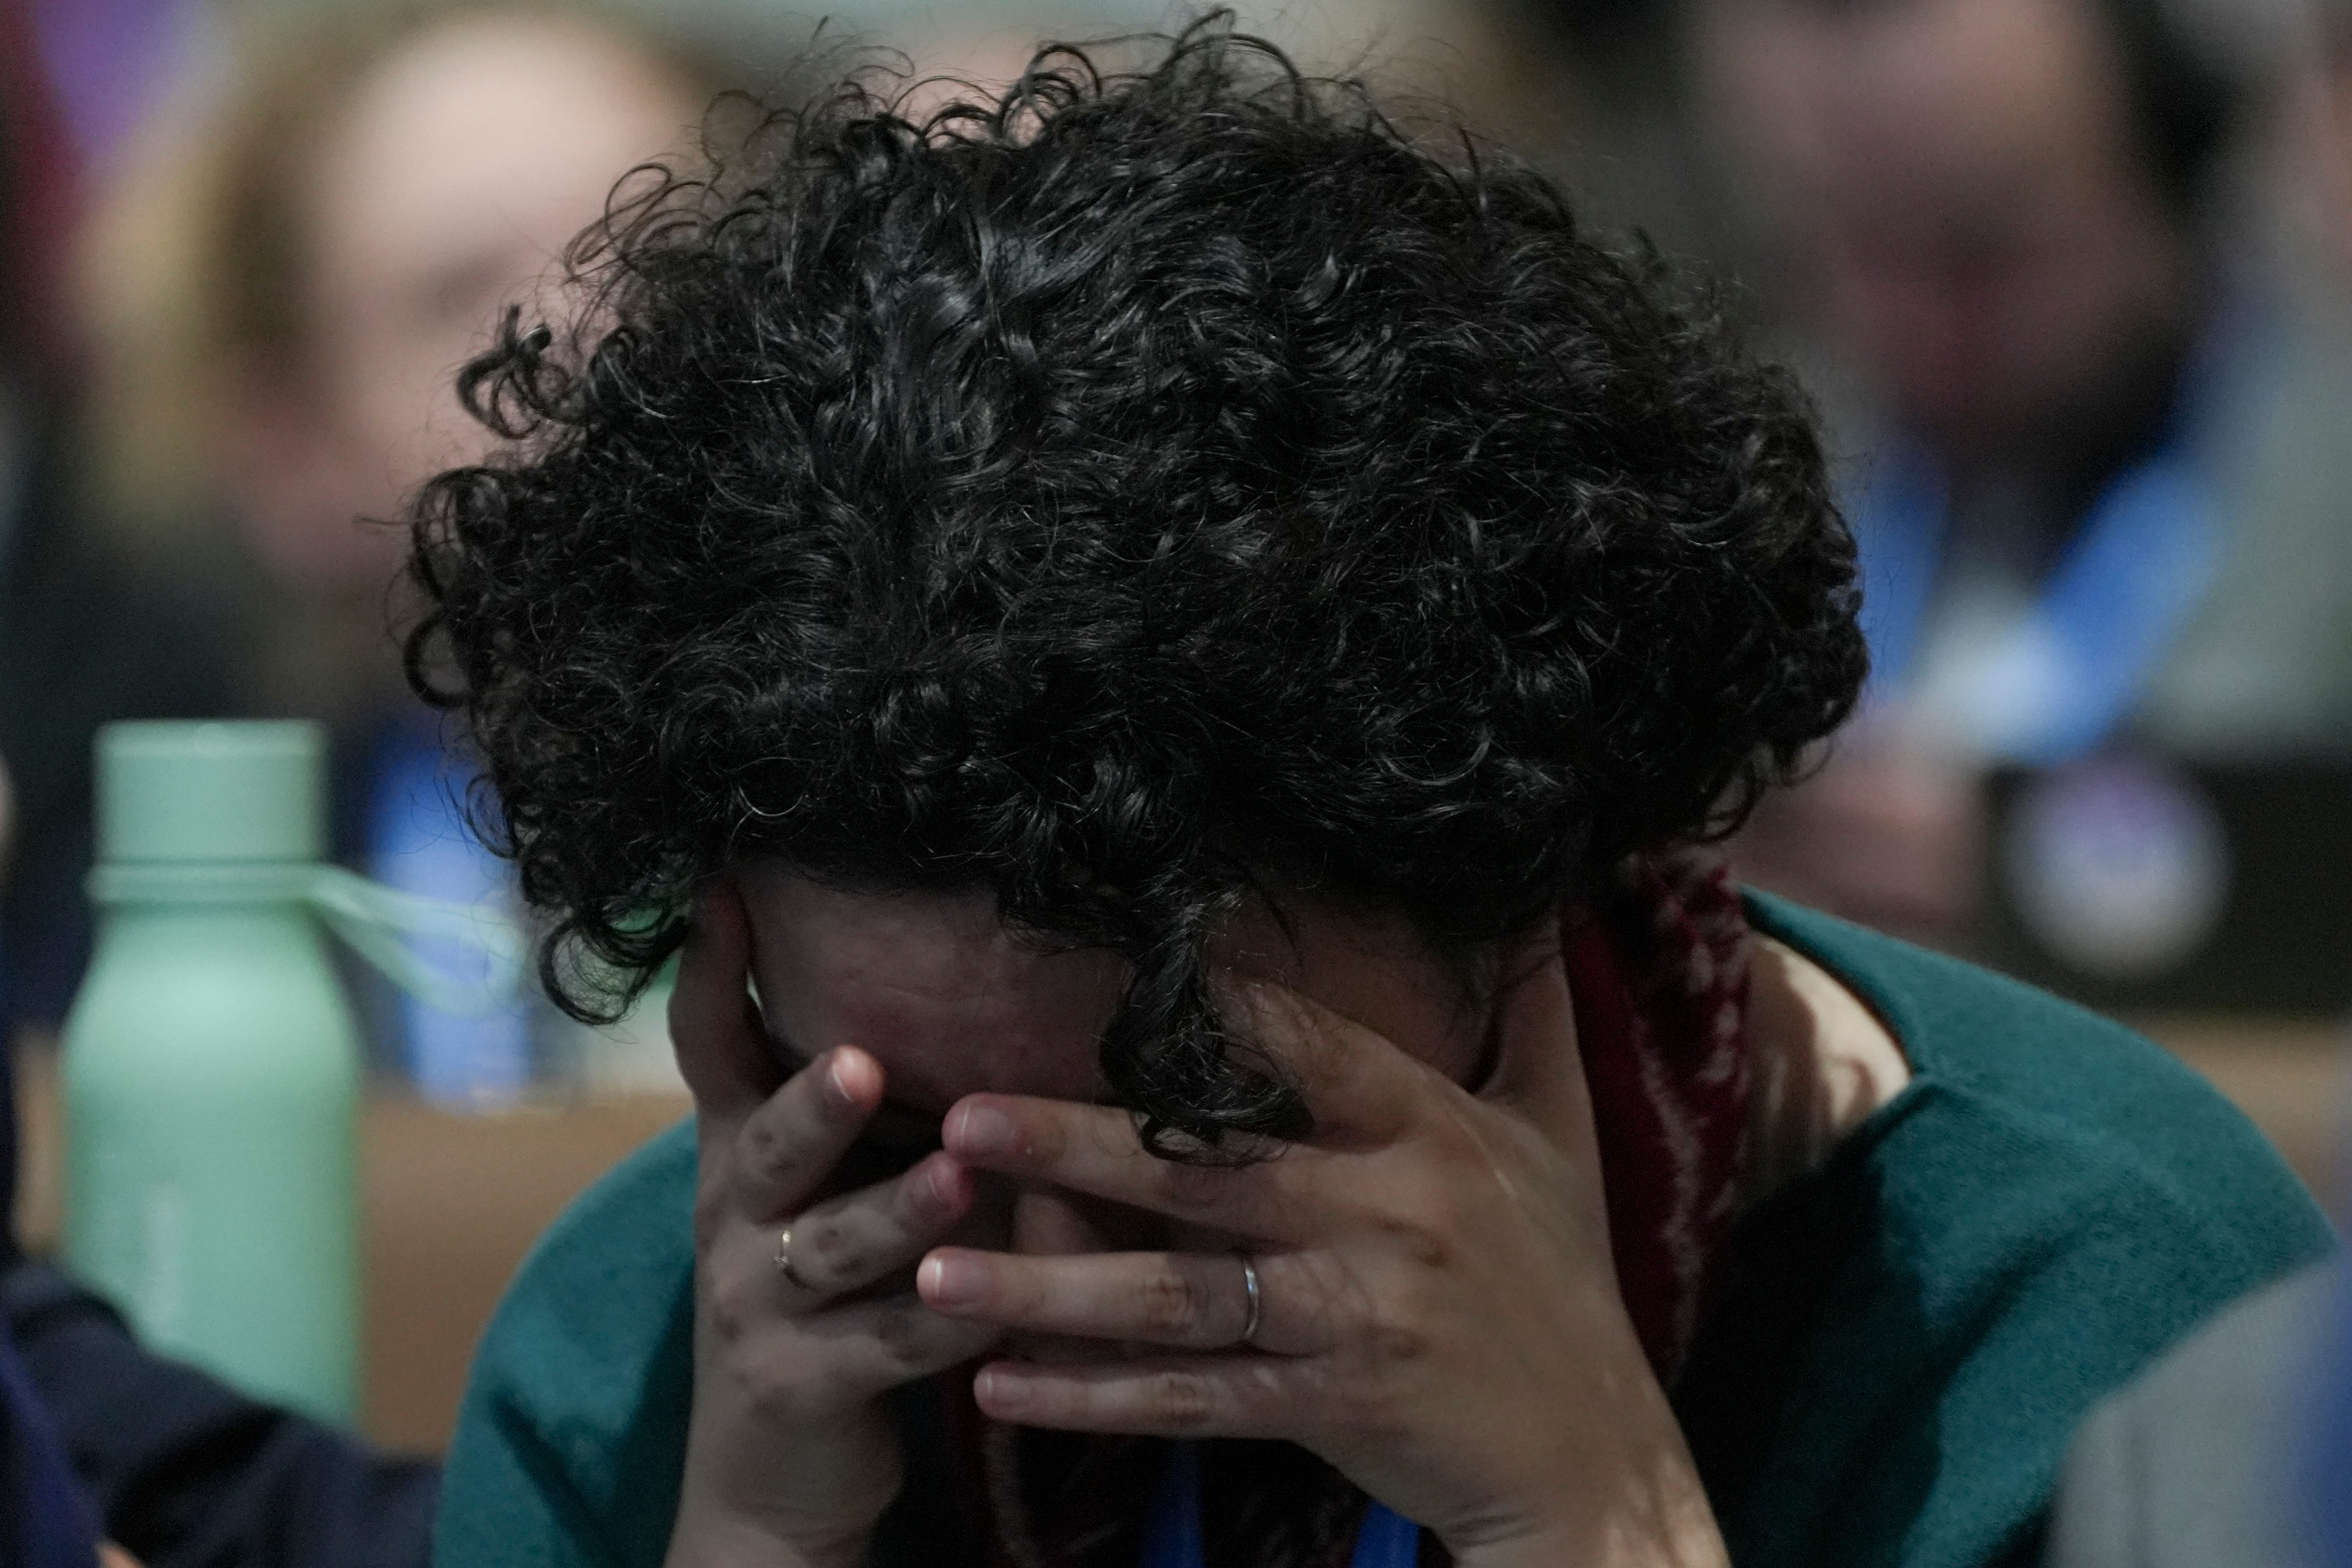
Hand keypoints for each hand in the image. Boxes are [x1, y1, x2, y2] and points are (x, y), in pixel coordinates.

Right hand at [663, 883, 1002, 1567]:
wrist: (767, 1478)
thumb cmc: (818, 1293)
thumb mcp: (814, 1187)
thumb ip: (857, 1105)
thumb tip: (945, 977)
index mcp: (738, 1154)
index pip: (711, 1049)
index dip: (712, 972)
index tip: (724, 887)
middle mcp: (733, 1220)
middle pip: (766, 1146)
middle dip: (815, 1102)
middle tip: (865, 1060)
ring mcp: (757, 1307)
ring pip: (831, 1249)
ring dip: (898, 1211)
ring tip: (961, 1178)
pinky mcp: (801, 1389)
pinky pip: (885, 1351)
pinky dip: (946, 1327)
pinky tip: (1005, 1305)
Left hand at [916, 924, 1728, 1567]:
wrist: (1594, 1459)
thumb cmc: (1568, 1281)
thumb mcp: (1564, 1133)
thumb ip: (1537, 1012)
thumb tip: (1543, 894)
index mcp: (1435, 1131)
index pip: (1311, 1050)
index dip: (1213, 1008)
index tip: (1104, 976)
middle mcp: (1391, 1212)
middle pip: (1210, 1169)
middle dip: (1079, 1145)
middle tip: (965, 1119)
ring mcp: (1356, 1315)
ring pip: (1179, 1296)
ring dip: (1050, 1286)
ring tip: (936, 1268)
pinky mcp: (1331, 1406)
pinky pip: (1192, 1400)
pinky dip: (1093, 1397)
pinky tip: (1001, 1387)